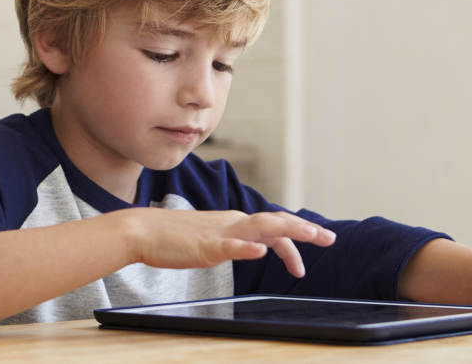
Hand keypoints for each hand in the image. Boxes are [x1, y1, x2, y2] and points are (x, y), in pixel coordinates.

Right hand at [119, 208, 335, 277]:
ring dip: (288, 231)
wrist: (142, 231)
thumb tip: (255, 245)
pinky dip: (247, 247)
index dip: (297, 236)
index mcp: (235, 221)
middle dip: (305, 230)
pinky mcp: (205, 246)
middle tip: (330, 239)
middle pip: (276, 222)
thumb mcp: (211, 239)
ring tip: (310, 235)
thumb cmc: (172, 237)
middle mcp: (233, 222)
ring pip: (261, 226)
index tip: (315, 246)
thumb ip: (234, 240)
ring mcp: (220, 233)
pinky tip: (261, 251)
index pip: (274, 226)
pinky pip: (230, 245)